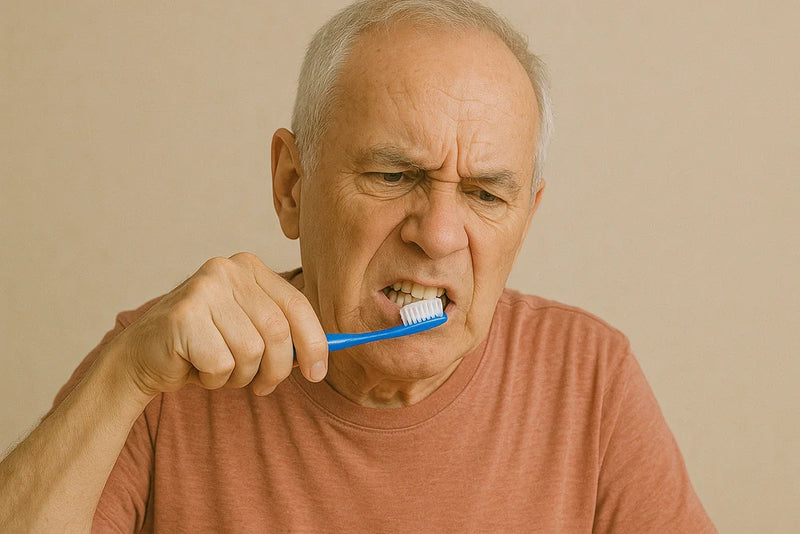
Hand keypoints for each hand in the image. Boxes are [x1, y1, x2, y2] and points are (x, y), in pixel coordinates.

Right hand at [108, 252, 327, 396]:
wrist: (143, 356)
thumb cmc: (205, 346)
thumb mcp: (250, 331)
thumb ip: (285, 333)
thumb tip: (323, 354)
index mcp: (250, 267)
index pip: (297, 305)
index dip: (315, 343)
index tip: (318, 373)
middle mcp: (228, 270)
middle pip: (278, 332)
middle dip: (277, 369)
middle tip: (264, 386)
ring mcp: (203, 290)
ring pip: (251, 352)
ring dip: (240, 375)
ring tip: (220, 369)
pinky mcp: (183, 317)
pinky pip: (222, 365)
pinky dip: (214, 379)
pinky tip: (196, 368)